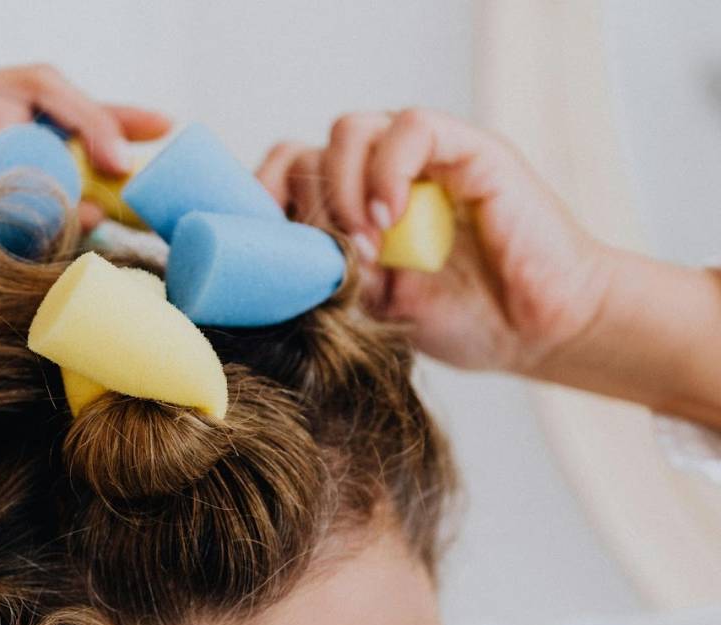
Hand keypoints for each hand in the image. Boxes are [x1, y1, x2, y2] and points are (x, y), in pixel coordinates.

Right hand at [0, 64, 170, 323]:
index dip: (106, 117)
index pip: (52, 113)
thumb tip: (101, 211)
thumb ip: (32, 224)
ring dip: (28, 152)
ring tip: (29, 202)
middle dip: (92, 118)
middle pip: (39, 86)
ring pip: (2, 96)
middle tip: (125, 160)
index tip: (160, 128)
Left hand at [255, 108, 613, 376]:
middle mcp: (378, 176)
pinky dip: (388, 169)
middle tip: (322, 258)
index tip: (255, 250)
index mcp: (348, 211)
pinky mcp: (466, 149)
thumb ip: (324, 280)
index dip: (258, 204)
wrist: (535, 330)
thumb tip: (267, 271)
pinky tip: (390, 219)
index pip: (282, 179)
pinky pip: (410, 127)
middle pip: (304, 153)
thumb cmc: (458, 319)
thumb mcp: (369, 310)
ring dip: (341, 189)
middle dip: (300, 207)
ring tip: (363, 244)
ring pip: (347, 130)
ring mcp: (421, 159)